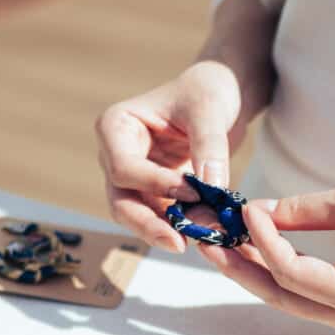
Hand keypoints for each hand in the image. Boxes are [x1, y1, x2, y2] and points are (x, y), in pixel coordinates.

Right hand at [95, 61, 246, 252]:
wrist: (219, 97)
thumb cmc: (207, 91)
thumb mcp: (210, 108)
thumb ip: (209, 145)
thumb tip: (212, 189)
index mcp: (116, 126)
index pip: (123, 167)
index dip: (154, 184)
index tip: (194, 190)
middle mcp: (115, 155)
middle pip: (120, 200)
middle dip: (148, 224)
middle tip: (179, 243)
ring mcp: (132, 179)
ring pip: (136, 217)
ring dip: (165, 232)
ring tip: (198, 241)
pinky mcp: (153, 195)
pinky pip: (160, 219)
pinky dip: (181, 228)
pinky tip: (206, 234)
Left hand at [197, 181, 334, 334]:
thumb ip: (301, 211)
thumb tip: (256, 212)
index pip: (290, 271)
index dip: (262, 239)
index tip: (245, 209)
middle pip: (281, 294)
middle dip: (241, 265)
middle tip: (207, 238)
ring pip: (290, 298)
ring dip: (256, 270)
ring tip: (223, 243)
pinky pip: (308, 295)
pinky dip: (281, 272)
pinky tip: (256, 250)